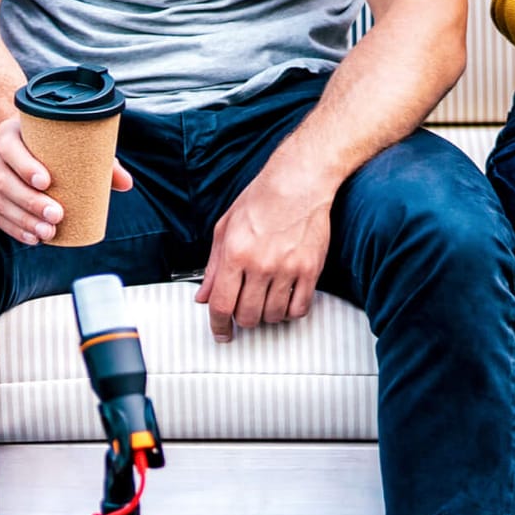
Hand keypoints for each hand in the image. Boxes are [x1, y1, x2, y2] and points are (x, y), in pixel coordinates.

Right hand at [0, 116, 131, 245]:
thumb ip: (97, 159)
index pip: (12, 149)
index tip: (47, 182)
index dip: (26, 166)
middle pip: (6, 181)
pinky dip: (14, 229)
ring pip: (0, 202)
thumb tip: (126, 183)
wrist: (15, 141)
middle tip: (56, 215)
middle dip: (30, 202)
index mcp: (10, 134)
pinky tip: (32, 239)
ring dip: (23, 221)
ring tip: (48, 233)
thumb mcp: (67, 140)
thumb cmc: (47, 141)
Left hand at [194, 167, 333, 343]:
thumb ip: (213, 266)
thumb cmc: (261, 199)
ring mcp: (288, 268)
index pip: (221, 304)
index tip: (221, 332)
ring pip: (274, 316)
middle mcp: (261, 263)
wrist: (298, 182)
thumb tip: (203, 295)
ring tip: (264, 303)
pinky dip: (291, 312)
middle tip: (243, 313)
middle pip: (248, 315)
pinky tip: (286, 301)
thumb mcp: (225, 228)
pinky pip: (300, 308)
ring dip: (266, 316)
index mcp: (235, 253)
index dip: (218, 325)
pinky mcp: (311, 270)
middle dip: (242, 320)